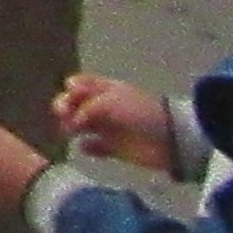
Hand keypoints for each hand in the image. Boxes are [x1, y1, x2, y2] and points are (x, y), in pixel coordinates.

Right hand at [55, 73, 178, 172]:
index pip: (80, 84)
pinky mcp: (113, 148)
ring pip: (78, 125)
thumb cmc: (138, 113)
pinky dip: (86, 147)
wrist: (169, 139)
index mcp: (105, 89)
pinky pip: (91, 147)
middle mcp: (103, 106)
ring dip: (70, 127)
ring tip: (71, 133)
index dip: (70, 89)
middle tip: (63, 117)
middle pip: (74, 104)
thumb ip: (84, 108)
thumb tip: (69, 124)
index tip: (69, 97)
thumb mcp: (110, 101)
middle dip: (64, 108)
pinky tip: (86, 147)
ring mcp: (108, 127)